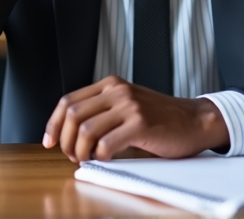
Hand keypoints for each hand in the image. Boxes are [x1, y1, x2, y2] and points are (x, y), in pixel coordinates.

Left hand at [42, 76, 229, 162]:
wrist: (193, 120)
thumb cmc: (160, 117)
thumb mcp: (128, 103)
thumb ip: (103, 109)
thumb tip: (70, 131)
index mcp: (111, 84)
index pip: (69, 100)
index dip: (53, 123)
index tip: (49, 141)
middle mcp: (118, 90)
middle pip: (74, 115)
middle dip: (66, 141)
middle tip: (72, 155)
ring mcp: (130, 106)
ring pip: (86, 131)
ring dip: (80, 152)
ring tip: (87, 160)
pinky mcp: (141, 124)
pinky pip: (106, 144)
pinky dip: (99, 157)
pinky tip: (105, 159)